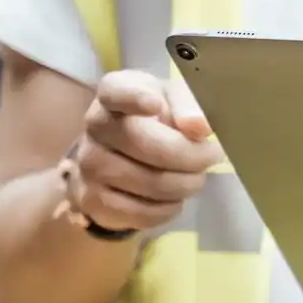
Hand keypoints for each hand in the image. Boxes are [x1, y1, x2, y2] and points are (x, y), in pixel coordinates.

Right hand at [63, 70, 223, 231]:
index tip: (156, 104)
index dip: (135, 98)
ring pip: (151, 183)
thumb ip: (189, 105)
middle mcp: (95, 125)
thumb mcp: (175, 99)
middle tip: (212, 156)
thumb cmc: (157, 117)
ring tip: (194, 177)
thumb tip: (199, 126)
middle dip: (191, 156)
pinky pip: (142, 212)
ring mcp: (89, 164)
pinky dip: (169, 208)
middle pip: (148, 145)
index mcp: (114, 90)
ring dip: (186, 184)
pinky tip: (174, 197)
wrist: (121, 154)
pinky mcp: (93, 200)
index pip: (118, 91)